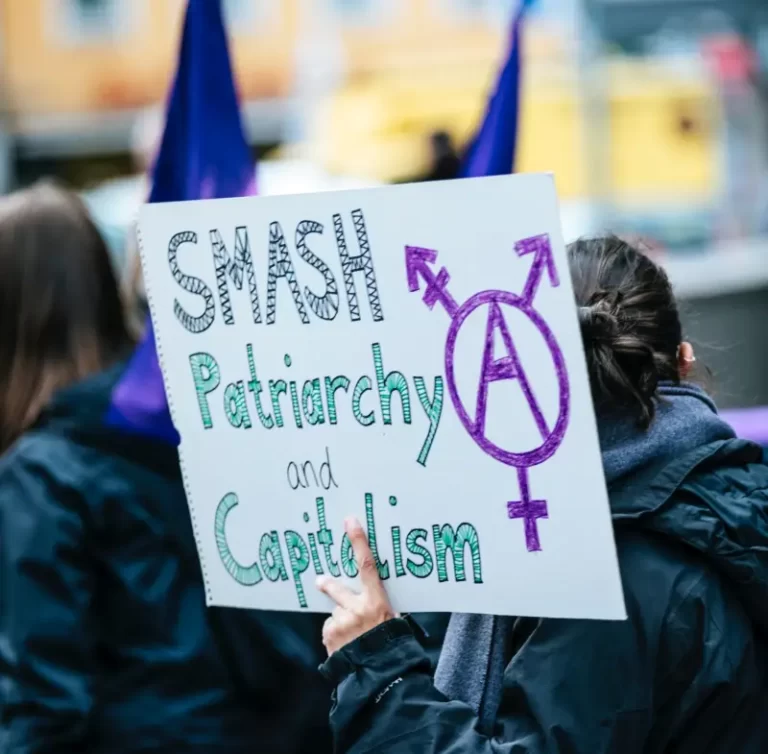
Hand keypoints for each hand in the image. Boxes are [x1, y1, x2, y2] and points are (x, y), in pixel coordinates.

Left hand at [316, 517, 396, 655]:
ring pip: (335, 615)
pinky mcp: (329, 636)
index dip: (358, 541)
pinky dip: (336, 637)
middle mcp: (356, 609)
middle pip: (336, 588)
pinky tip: (346, 647)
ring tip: (353, 640)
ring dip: (340, 624)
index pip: (367, 565)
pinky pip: (330, 631)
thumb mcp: (393, 621)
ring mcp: (341, 623)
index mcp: (377, 602)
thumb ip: (378, 606)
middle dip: (327, 584)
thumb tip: (371, 599)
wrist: (381, 677)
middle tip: (320, 581)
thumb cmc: (392, 647)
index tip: (349, 521)